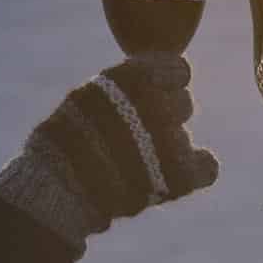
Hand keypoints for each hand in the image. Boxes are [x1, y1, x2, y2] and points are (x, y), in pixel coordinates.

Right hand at [0, 56, 217, 254]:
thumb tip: (146, 77)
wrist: (55, 192)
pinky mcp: (180, 176)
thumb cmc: (62, 144)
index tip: (152, 98)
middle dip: (163, 118)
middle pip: (183, 104)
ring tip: (136, 164)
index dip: (166, 84)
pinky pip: (207, 168)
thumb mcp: (84, 99)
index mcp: (133, 78)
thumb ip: (121, 87)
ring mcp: (171, 140)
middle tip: (136, 138)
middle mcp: (157, 103)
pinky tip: (172, 178)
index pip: (178, 70)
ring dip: (167, 148)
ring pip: (184, 136)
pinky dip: (195, 172)